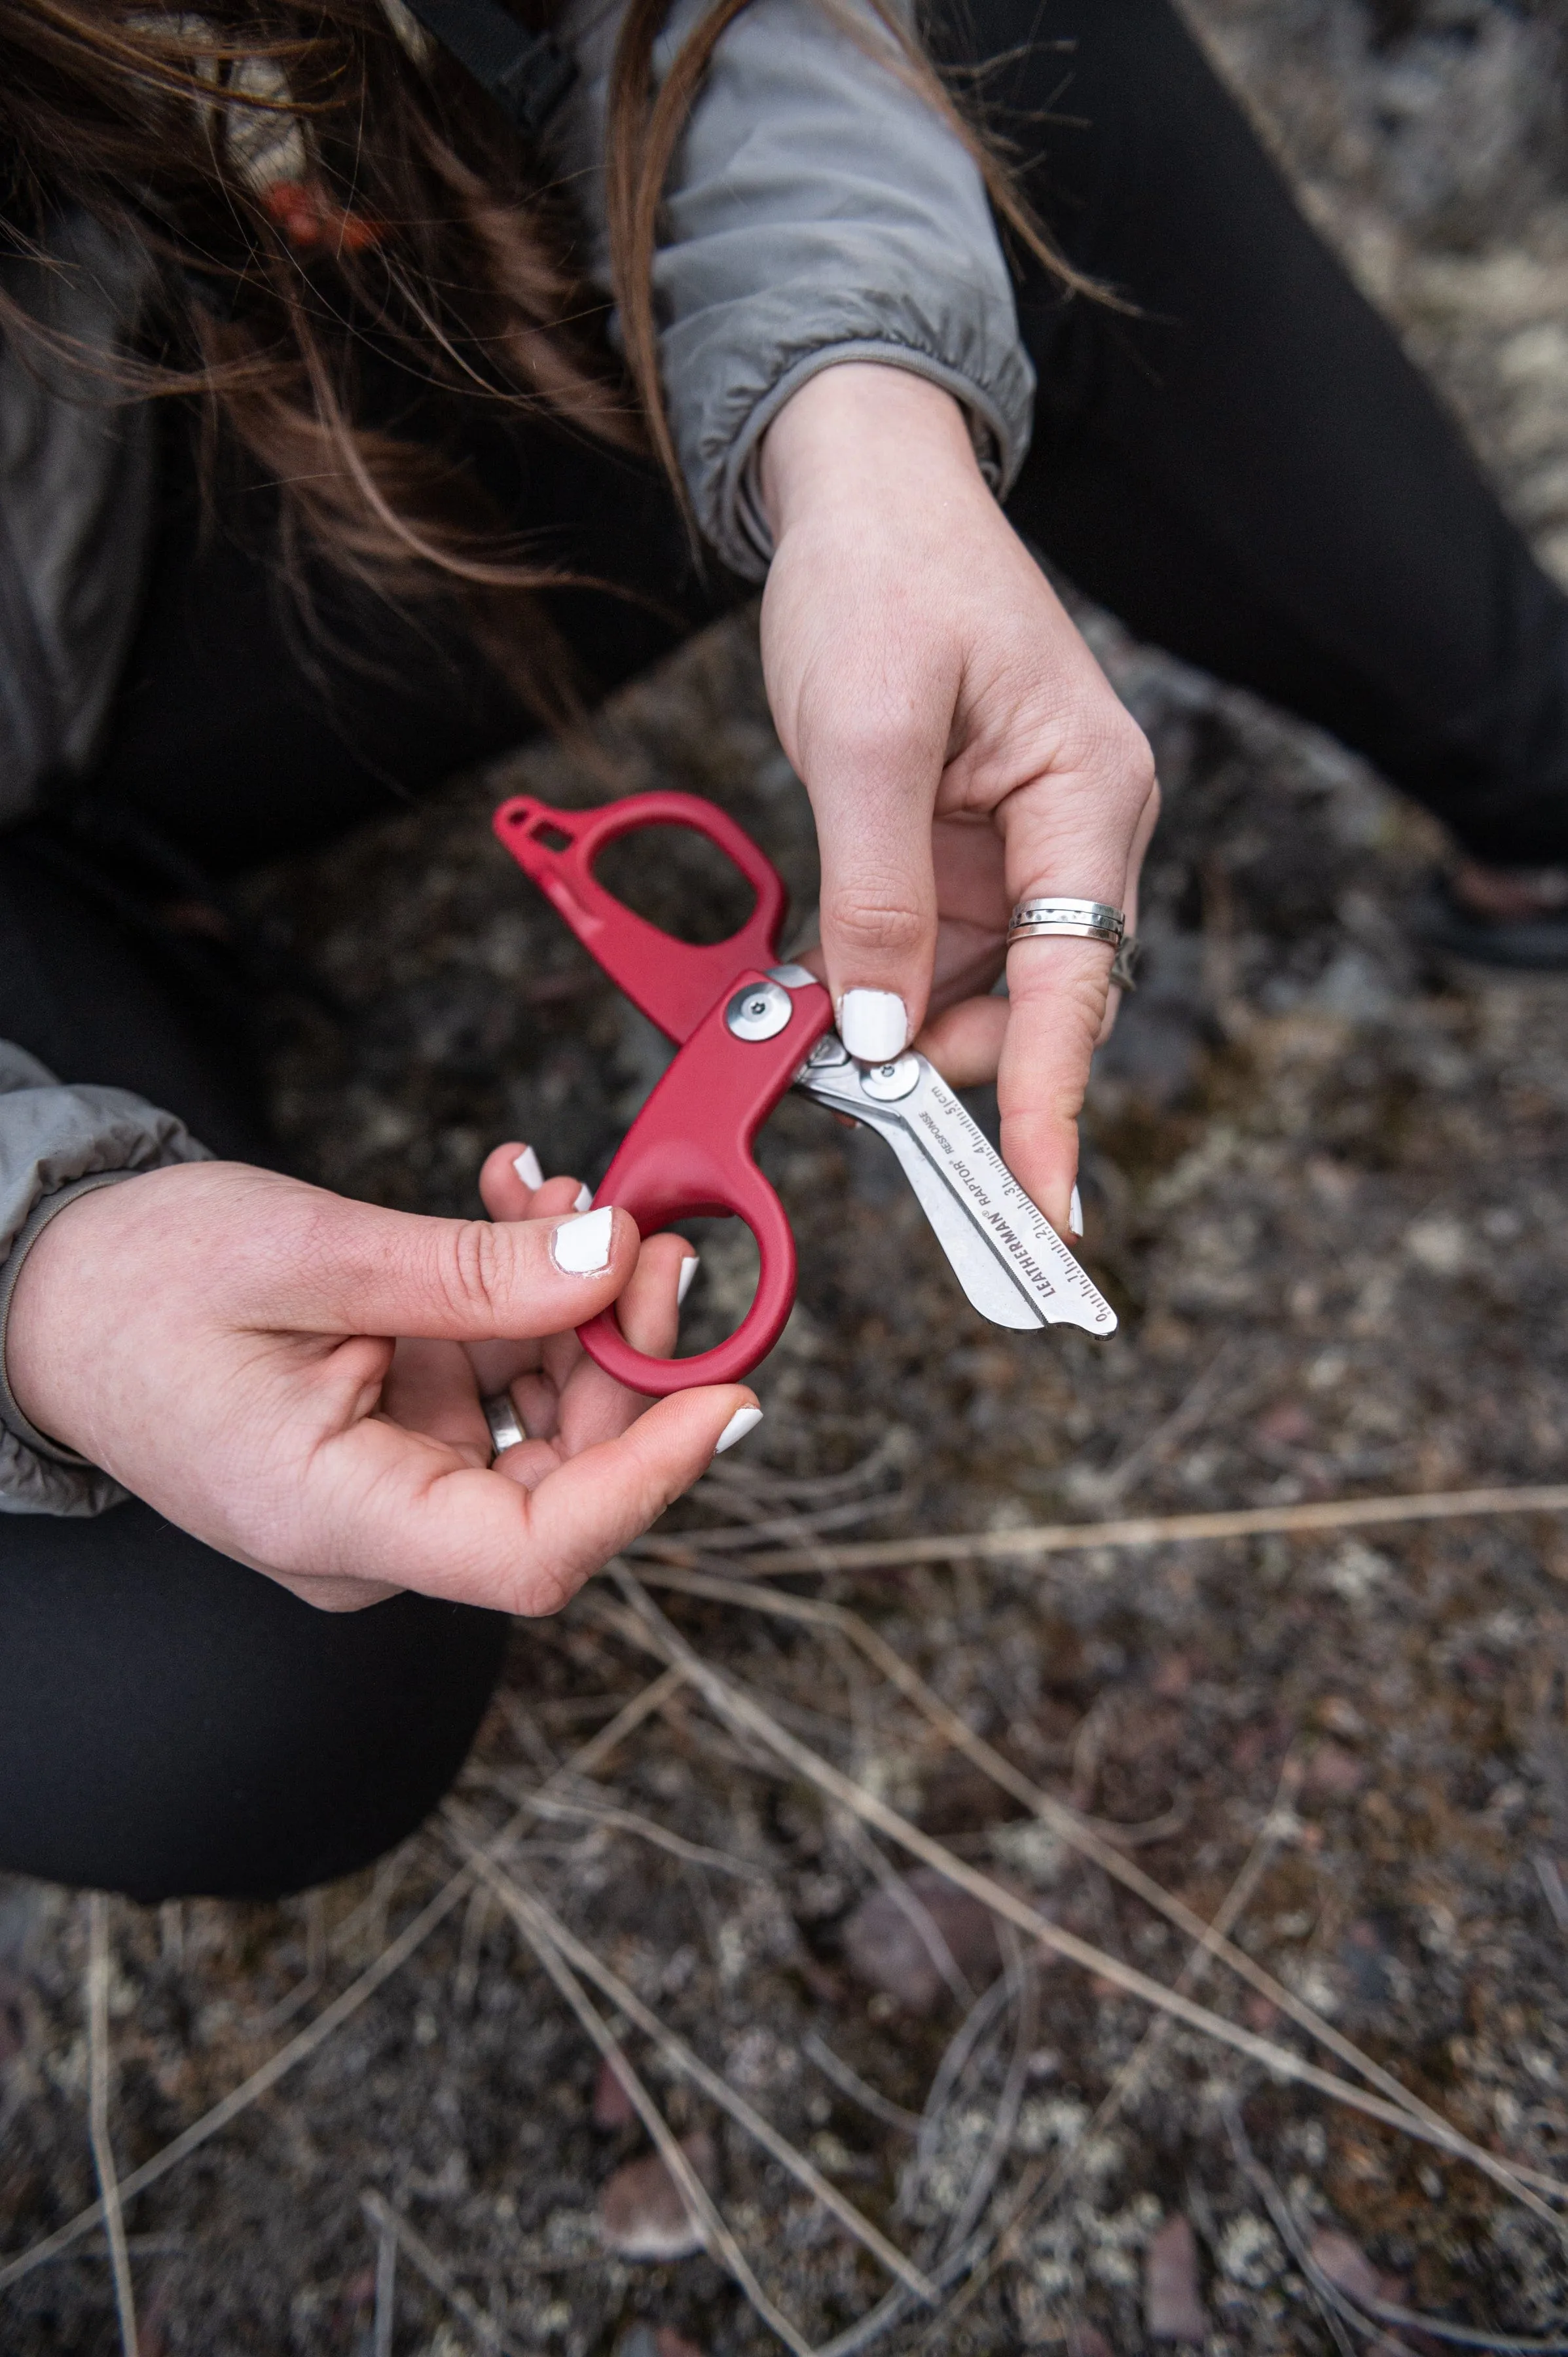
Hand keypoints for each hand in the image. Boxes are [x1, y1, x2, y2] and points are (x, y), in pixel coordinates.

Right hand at [5, 1156, 751, 1613]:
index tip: (725, 1396)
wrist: (45, 1293)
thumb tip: (611, 1259)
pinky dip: (523, 1297)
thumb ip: (470, 1273)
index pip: (535, 1553)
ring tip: (553, 1191)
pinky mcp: (398, 1434)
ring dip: (576, 1302)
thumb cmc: (132, 1288)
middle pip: (563, 1477)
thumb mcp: (308, 1254)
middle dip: (623, 1354)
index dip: (648, 1479)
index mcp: (337, 1519)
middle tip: (641, 1233)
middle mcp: (376, 1527)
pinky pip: (499, 1380)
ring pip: (546, 1418)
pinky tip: (516, 1208)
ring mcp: (391, 1484)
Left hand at [759, 363, 1159, 1234]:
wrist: (856, 481)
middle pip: (1029, 1001)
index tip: (1045, 1208)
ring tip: (806, 1032)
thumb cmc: (881, 571)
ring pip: (968, 986)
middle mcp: (1069, 829)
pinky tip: (813, 990)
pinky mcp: (956, 843)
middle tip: (837, 1082)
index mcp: (1086, 794)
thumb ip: (876, 893)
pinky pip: (922, 945)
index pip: (1079, 982)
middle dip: (940, 1055)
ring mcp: (1013, 842)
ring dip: (893, 1022)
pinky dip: (868, 978)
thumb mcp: (862, 735)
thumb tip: (878, 1029)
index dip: (1055, 1105)